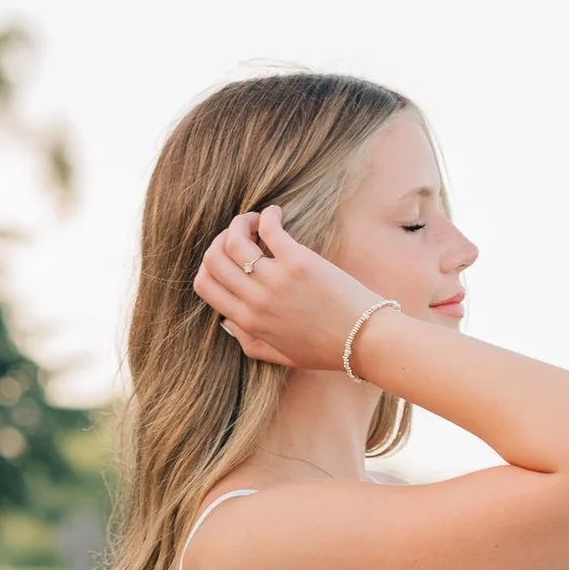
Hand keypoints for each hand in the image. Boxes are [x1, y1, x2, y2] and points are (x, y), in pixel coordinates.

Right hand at [194, 205, 385, 372]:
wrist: (363, 340)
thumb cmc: (326, 348)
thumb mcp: (282, 356)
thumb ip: (250, 343)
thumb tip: (227, 323)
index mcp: (248, 322)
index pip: (205, 285)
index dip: (209, 265)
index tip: (227, 257)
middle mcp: (256, 301)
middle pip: (213, 259)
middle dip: (220, 240)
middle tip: (242, 235)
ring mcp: (275, 281)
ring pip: (233, 240)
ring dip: (240, 222)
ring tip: (256, 221)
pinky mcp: (298, 262)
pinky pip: (268, 228)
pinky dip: (266, 215)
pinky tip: (275, 214)